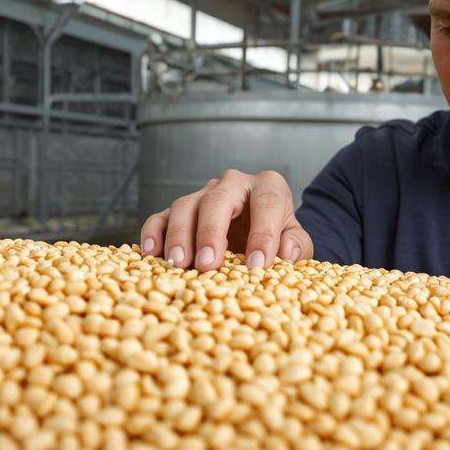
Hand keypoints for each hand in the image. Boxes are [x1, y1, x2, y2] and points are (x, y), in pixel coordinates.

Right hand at [139, 169, 312, 270]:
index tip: (258, 265)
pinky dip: (154, 233)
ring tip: (179, 263)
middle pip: (217, 200)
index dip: (263, 234)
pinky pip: (161, 217)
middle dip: (211, 232)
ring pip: (185, 205)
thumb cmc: (279, 237)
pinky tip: (152, 254)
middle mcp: (233, 184)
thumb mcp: (296, 239)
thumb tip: (286, 253)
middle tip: (208, 264)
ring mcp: (203, 195)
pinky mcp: (179, 211)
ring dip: (180, 235)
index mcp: (268, 186)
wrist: (260, 233)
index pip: (266, 204)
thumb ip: (297, 245)